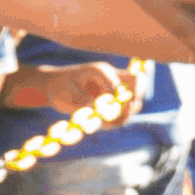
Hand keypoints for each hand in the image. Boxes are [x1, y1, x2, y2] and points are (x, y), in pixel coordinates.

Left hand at [4, 60, 130, 119]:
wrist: (54, 87)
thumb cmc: (59, 87)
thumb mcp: (66, 95)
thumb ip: (83, 102)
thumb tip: (99, 111)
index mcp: (100, 70)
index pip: (122, 84)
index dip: (116, 102)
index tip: (103, 114)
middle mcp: (112, 76)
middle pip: (139, 84)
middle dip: (131, 104)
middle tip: (115, 118)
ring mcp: (115, 87)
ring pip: (135, 99)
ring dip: (125, 115)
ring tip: (107, 124)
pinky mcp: (114, 98)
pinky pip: (127, 109)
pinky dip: (120, 119)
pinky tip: (106, 124)